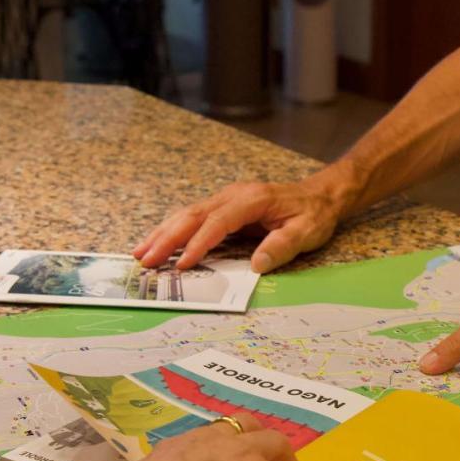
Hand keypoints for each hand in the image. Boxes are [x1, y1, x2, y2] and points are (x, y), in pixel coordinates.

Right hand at [132, 176, 349, 273]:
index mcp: (252, 200)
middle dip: (166, 238)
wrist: (320, 196)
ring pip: (187, 214)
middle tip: (145, 260)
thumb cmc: (313, 214)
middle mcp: (234, 196)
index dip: (199, 243)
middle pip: (193, 215)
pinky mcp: (223, 207)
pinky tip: (157, 243)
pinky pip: (193, 218)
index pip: (218, 222)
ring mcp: (226, 199)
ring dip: (162, 233)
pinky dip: (172, 230)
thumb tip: (256, 264)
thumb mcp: (306, 232)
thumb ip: (281, 246)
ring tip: (140, 253)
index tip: (182, 264)